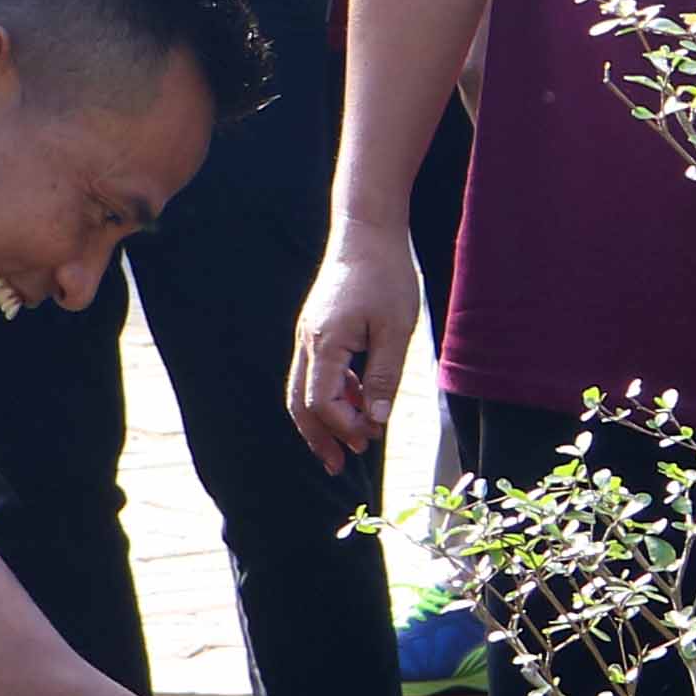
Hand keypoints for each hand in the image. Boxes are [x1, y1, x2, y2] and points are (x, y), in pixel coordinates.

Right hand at [288, 234, 421, 469]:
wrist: (367, 229)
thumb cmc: (385, 275)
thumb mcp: (395, 330)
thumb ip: (384, 377)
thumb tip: (376, 420)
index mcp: (324, 344)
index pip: (321, 403)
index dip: (345, 427)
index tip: (372, 436)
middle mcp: (308, 341)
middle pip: (300, 403)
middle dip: (318, 437)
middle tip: (338, 466)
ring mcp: (309, 333)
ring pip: (302, 389)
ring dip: (322, 419)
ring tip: (346, 445)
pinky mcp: (318, 327)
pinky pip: (315, 371)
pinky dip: (331, 393)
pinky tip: (357, 402)